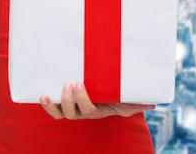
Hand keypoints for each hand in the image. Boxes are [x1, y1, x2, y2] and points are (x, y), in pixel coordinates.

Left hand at [40, 82, 154, 119]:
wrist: (100, 95)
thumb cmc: (112, 97)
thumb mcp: (124, 100)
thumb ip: (136, 102)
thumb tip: (154, 103)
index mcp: (96, 110)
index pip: (88, 109)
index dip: (82, 99)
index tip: (80, 83)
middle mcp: (81, 112)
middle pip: (72, 113)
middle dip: (69, 98)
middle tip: (70, 81)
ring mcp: (70, 109)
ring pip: (60, 114)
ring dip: (54, 105)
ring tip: (49, 92)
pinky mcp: (62, 103)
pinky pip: (52, 109)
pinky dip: (46, 105)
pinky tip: (41, 95)